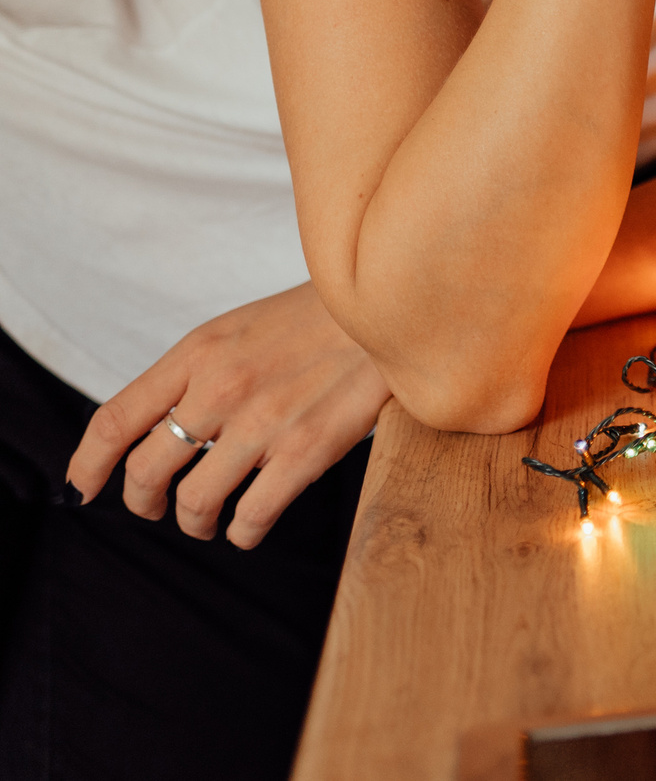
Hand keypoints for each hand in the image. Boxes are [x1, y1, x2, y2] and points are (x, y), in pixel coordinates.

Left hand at [66, 283, 391, 549]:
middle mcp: (220, 389)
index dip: (87, 466)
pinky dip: (243, 532)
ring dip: (194, 522)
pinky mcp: (307, 450)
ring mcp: (263, 423)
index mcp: (198, 353)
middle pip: (145, 471)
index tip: (84, 487)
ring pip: (195, 503)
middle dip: (142, 503)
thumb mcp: (239, 328)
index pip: (114, 421)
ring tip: (208, 521)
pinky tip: (250, 526)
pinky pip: (252, 516)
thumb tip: (158, 426)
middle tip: (156, 509)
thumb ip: (196, 372)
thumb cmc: (318, 318)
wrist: (389, 304)